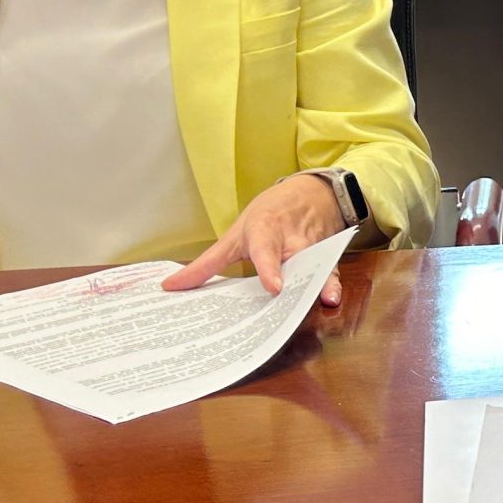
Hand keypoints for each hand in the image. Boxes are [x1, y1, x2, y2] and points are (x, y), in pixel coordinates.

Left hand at [166, 174, 347, 304]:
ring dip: (319, 284)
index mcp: (264, 231)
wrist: (309, 193)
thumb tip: (170, 287)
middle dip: (290, 284)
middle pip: (292, 262)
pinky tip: (332, 298)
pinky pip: (328, 273)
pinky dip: (331, 285)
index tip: (273, 287)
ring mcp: (311, 247)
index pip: (265, 250)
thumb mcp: (235, 235)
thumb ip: (207, 264)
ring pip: (314, 267)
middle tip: (281, 309)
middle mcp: (290, 239)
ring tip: (326, 300)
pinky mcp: (326, 256)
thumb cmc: (267, 216)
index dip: (269, 268)